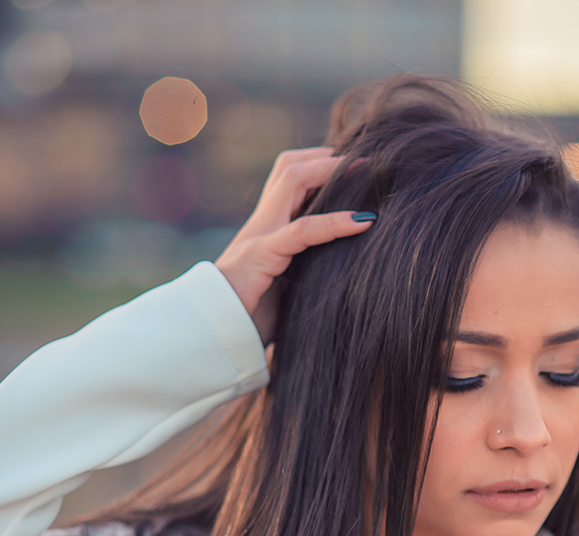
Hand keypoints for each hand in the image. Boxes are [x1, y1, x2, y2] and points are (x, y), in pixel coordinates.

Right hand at [214, 147, 375, 344]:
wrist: (213, 335)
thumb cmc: (249, 319)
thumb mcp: (282, 288)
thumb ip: (300, 272)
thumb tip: (336, 275)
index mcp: (266, 231)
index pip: (288, 182)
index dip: (318, 167)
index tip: (354, 169)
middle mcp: (262, 225)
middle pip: (288, 167)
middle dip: (325, 158)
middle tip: (363, 161)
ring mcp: (260, 236)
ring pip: (291, 180)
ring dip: (329, 171)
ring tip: (365, 171)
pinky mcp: (262, 255)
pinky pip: (302, 230)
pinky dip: (334, 222)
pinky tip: (362, 221)